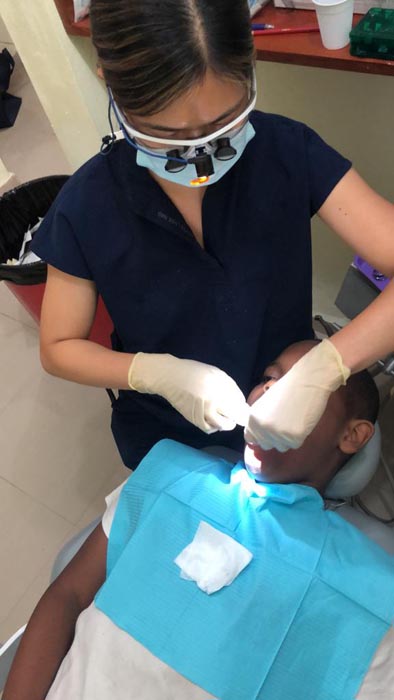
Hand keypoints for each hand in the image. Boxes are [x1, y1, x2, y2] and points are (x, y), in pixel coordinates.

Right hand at [128, 353, 248, 432]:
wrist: (169, 376)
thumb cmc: (194, 372)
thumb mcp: (215, 373)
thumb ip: (230, 387)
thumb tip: (242, 404)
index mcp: (220, 385)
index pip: (239, 404)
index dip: (245, 410)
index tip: (245, 411)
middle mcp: (213, 398)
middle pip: (234, 415)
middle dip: (239, 417)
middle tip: (238, 416)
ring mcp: (203, 410)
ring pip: (222, 425)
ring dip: (227, 423)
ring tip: (226, 418)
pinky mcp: (193, 418)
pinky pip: (209, 429)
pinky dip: (214, 427)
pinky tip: (214, 421)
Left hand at [244, 339, 349, 451]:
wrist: (307, 381)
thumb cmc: (287, 389)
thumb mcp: (265, 404)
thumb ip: (260, 420)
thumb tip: (257, 438)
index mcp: (253, 419)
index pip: (250, 438)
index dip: (260, 436)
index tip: (268, 430)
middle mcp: (263, 429)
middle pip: (266, 444)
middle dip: (273, 438)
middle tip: (283, 423)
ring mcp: (278, 434)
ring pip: (281, 446)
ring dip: (286, 438)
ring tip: (292, 421)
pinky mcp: (294, 438)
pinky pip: (294, 444)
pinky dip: (298, 436)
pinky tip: (300, 422)